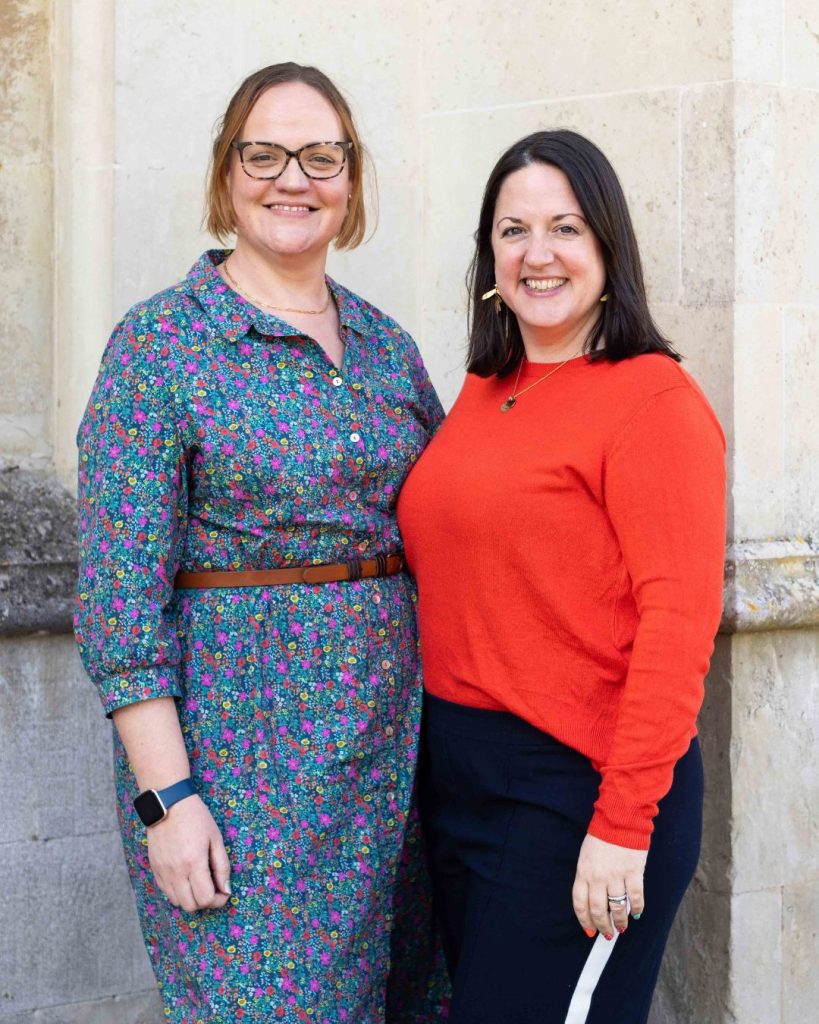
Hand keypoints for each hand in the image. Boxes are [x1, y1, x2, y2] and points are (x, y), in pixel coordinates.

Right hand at [147, 795, 231, 912]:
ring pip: (177, 902)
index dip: (218, 900)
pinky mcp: (155, 869)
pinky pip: (166, 892)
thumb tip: (226, 888)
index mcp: (194, 863)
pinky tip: (186, 877)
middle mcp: (176, 872)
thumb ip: (222, 866)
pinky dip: (178, 891)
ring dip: (191, 898)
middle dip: (205, 902)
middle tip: (213, 889)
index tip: (224, 892)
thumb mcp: (215, 838)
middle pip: (190, 906)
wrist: (168, 804)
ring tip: (199, 883)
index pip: (205, 898)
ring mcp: (163, 872)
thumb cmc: (196, 818)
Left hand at [572, 833, 646, 938]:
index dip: (585, 921)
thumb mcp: (586, 857)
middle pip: (598, 910)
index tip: (589, 931)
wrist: (619, 819)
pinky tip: (636, 913)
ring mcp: (616, 875)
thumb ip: (588, 878)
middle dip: (602, 926)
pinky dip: (636, 908)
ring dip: (620, 921)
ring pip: (617, 907)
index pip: (580, 904)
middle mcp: (598, 877)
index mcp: (583, 872)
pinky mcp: (634, 872)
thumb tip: (594, 902)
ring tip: (621, 927)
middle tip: (608, 934)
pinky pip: (635, 897)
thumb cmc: (601, 837)